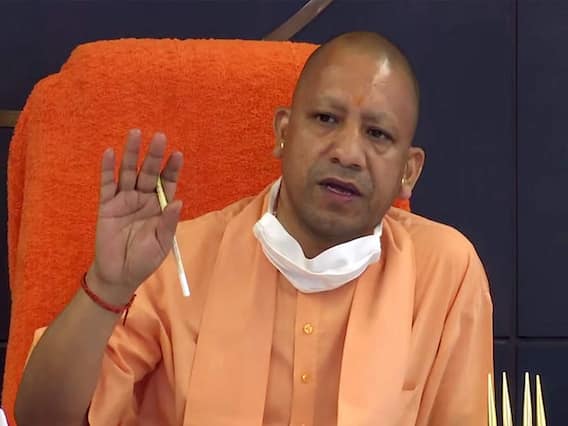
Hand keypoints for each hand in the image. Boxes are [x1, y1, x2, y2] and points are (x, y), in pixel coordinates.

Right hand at [86, 129, 182, 302]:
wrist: (119, 274)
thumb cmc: (145, 259)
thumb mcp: (161, 243)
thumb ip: (168, 223)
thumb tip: (178, 202)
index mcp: (160, 206)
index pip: (168, 182)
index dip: (172, 169)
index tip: (177, 154)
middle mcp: (143, 198)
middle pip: (149, 172)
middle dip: (153, 155)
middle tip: (159, 137)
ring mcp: (124, 200)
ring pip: (128, 172)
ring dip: (131, 154)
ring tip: (135, 134)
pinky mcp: (106, 205)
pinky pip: (107, 184)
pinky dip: (107, 169)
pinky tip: (109, 153)